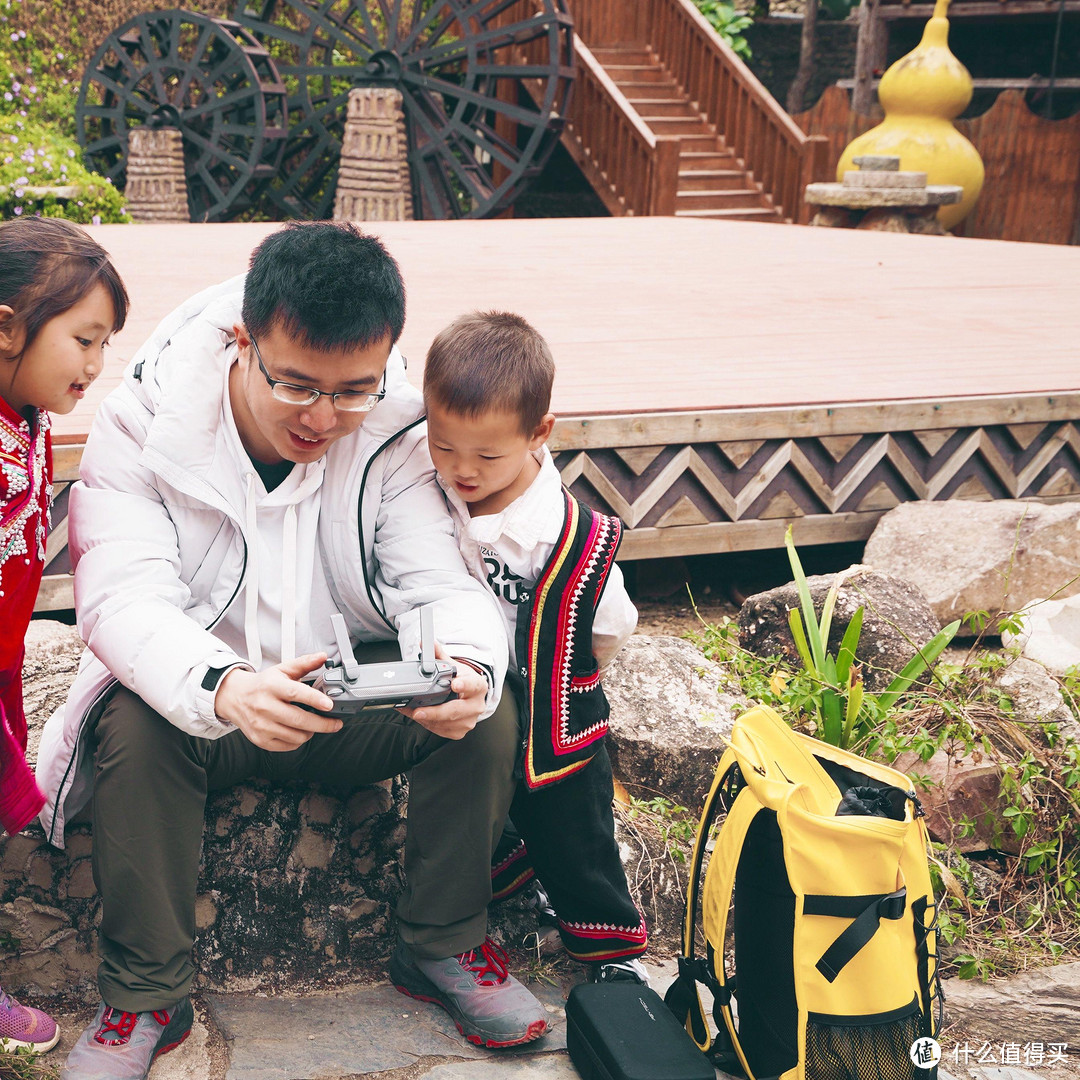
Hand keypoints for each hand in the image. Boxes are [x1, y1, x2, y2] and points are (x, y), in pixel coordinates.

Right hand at [215, 653, 340, 751]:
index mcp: (271, 686)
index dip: (314, 699)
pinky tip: (299, 731)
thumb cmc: (262, 685)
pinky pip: (287, 745)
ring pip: (296, 736)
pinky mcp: (260, 740)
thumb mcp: (282, 670)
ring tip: (313, 725)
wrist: (234, 697)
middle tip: (335, 723)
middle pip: (298, 719)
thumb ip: (304, 663)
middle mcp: (264, 706)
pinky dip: (298, 741)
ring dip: (311, 732)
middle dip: (322, 724)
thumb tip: (322, 656)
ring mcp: (261, 725)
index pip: (295, 693)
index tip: (329, 705)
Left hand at [398, 641, 487, 739]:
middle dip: (435, 712)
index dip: (464, 685)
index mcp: (477, 686)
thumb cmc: (463, 681)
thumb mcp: (454, 667)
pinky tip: (420, 717)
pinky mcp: (460, 731)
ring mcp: (469, 720)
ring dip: (426, 719)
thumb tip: (428, 644)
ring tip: (411, 712)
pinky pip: (441, 730)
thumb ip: (440, 656)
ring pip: (446, 723)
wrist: (470, 697)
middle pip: (455, 710)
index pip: (472, 685)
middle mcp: (476, 705)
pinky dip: (427, 724)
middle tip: (419, 711)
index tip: (455, 684)